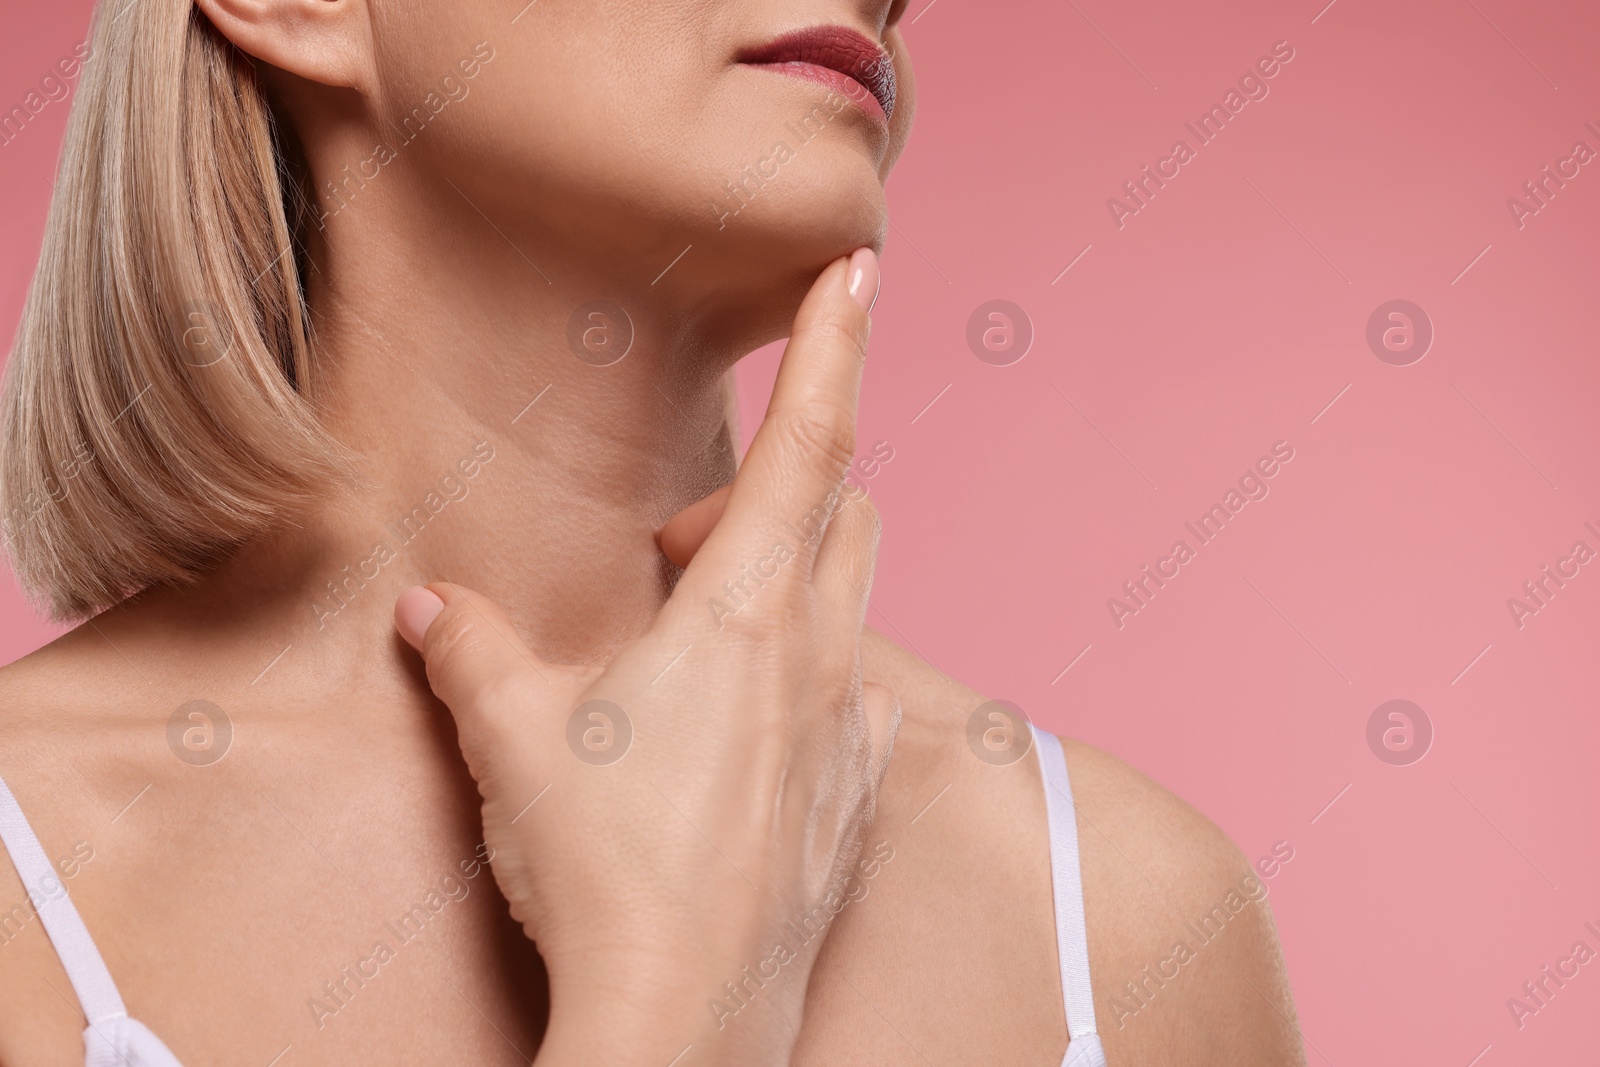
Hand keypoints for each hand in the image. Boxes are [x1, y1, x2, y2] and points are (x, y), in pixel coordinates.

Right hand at [394, 248, 894, 1065]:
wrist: (682, 1020)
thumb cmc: (604, 868)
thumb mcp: (514, 742)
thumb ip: (473, 655)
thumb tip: (429, 610)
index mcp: (745, 613)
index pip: (808, 443)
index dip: (833, 346)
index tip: (863, 270)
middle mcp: (819, 657)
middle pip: (844, 510)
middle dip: (778, 485)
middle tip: (676, 540)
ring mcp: (849, 729)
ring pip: (852, 598)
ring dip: (793, 574)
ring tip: (699, 624)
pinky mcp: (854, 798)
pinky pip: (854, 696)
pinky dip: (811, 670)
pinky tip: (749, 719)